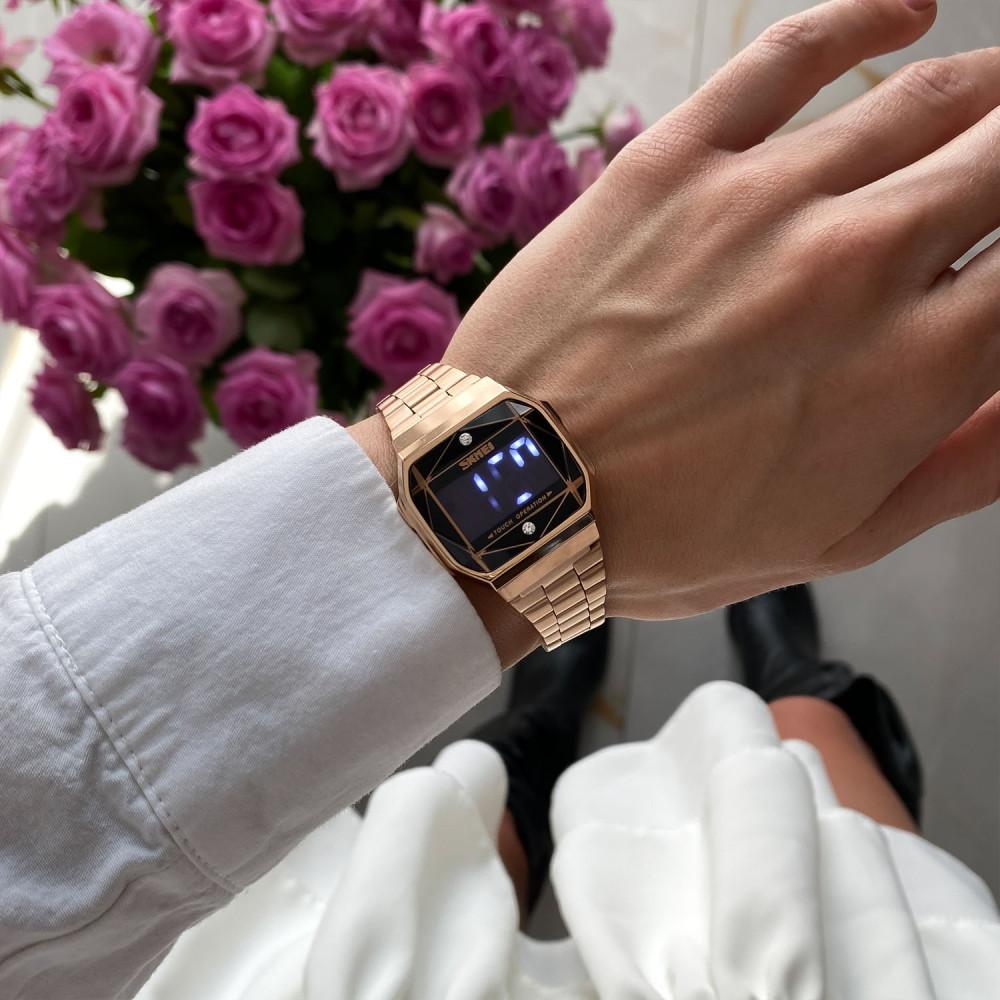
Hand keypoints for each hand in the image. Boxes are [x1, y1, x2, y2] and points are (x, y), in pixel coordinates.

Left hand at [444, 0, 999, 621]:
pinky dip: (865, 16)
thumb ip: (968, 464)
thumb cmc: (666, 534)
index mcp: (914, 367)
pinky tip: (905, 11)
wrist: (517, 494)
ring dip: (984, 92)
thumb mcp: (838, 539)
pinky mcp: (676, 161)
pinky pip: (790, 54)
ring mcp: (763, 197)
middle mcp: (861, 262)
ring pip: (926, 96)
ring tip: (993, 102)